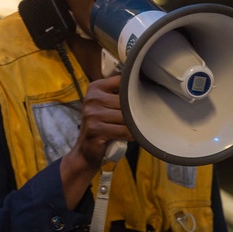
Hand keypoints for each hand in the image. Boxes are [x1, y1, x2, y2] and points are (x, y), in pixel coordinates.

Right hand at [60, 75, 130, 206]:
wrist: (86, 150)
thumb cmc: (102, 126)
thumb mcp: (106, 105)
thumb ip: (119, 94)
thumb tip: (146, 85)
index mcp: (95, 88)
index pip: (122, 81)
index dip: (134, 90)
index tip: (143, 95)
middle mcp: (92, 98)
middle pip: (126, 101)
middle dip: (135, 112)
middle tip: (140, 118)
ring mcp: (92, 114)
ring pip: (126, 117)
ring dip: (133, 125)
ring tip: (133, 128)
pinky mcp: (95, 129)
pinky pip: (123, 130)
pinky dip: (130, 135)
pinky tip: (130, 136)